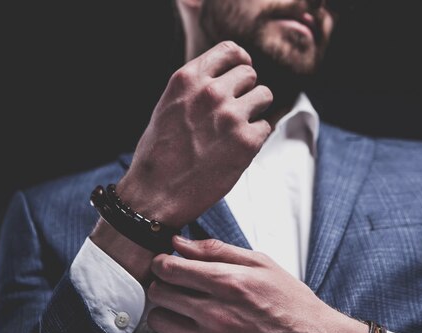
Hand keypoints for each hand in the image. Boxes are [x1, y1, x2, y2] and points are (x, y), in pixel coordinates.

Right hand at [117, 41, 272, 226]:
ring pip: (264, 96)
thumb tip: (223, 79)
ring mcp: (231, 116)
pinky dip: (255, 138)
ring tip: (236, 131)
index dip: (240, 61)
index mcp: (188, 78)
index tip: (242, 73)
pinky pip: (265, 127)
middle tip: (234, 113)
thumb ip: (195, 88)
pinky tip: (236, 151)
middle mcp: (211, 92)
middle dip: (246, 91)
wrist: (156, 193)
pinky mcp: (246, 141)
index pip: (230, 50)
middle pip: (250, 74)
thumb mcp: (168, 106)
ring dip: (255, 111)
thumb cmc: (159, 154)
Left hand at [146, 236, 366, 332]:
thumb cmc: (293, 305)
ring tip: (181, 315)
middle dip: (162, 287)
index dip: (162, 264)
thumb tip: (179, 243)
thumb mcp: (263, 265)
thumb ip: (218, 251)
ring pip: (158, 322)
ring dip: (165, 315)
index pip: (169, 268)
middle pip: (159, 293)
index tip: (167, 268)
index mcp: (228, 282)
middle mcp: (216, 312)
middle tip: (175, 290)